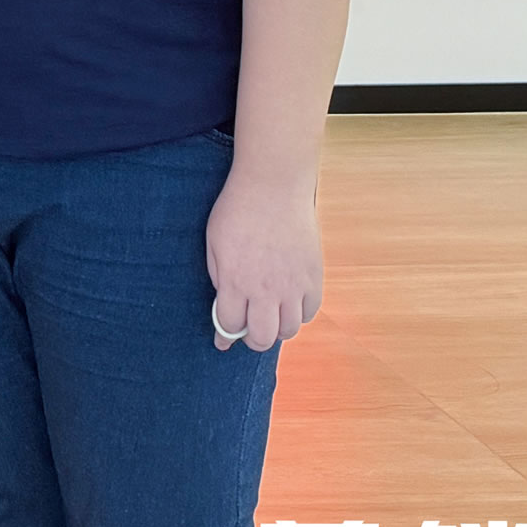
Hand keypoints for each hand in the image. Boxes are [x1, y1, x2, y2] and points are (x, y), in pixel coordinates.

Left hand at [205, 162, 324, 351]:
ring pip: (289, 331)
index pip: (230, 325)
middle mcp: (265, 289)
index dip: (224, 335)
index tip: (223, 341)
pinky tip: (290, 303)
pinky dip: (299, 314)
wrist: (274, 186)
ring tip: (270, 316)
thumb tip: (226, 301)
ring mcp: (293, 285)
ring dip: (277, 329)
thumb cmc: (237, 210)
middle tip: (248, 330)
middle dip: (251, 339)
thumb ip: (218, 276)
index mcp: (235, 280)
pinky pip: (310, 312)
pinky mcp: (313, 276)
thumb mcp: (213, 241)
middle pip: (262, 338)